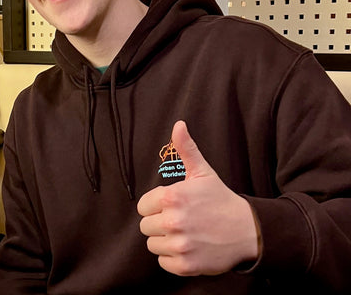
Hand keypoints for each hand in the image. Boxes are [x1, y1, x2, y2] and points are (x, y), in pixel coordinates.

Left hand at [137, 120, 258, 276]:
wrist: (248, 230)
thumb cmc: (220, 199)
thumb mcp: (202, 172)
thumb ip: (185, 148)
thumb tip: (178, 124)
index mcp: (172, 197)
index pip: (143, 206)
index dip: (155, 205)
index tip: (172, 205)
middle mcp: (173, 221)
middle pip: (145, 226)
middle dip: (159, 222)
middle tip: (181, 219)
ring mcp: (179, 245)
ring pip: (153, 245)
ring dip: (165, 240)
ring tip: (185, 232)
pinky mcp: (185, 265)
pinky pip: (163, 262)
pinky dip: (173, 257)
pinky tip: (189, 247)